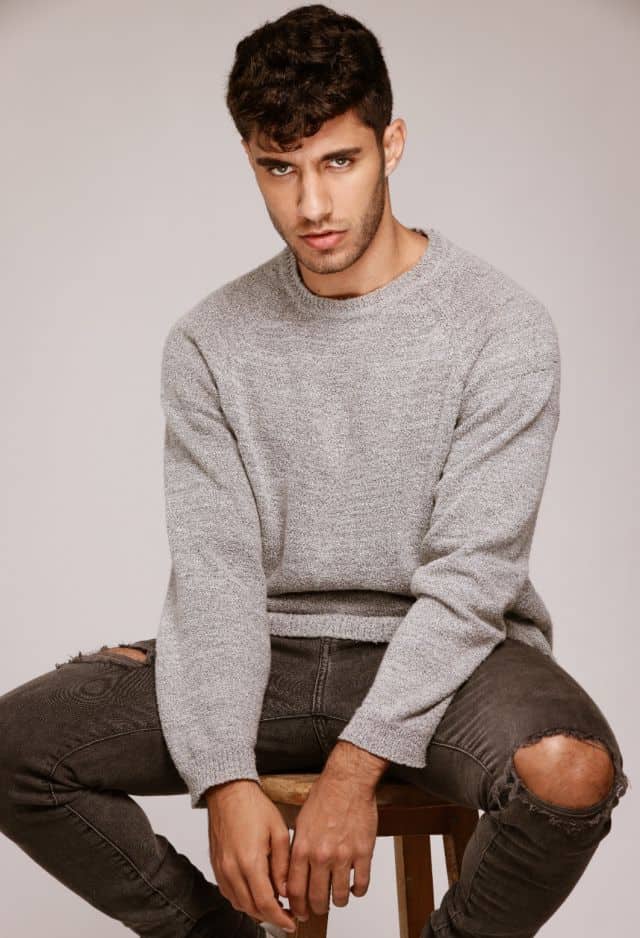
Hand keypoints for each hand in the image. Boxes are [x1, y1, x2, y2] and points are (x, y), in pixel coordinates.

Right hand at [206, 779, 295, 933]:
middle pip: (251, 908)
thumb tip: (286, 890)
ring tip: (273, 903)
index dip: (280, 918)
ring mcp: (221, 869)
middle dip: (270, 916)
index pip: (265, 903)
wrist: (228, 792)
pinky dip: (242, 898)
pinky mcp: (216, 865)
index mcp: (250, 862)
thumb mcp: (279, 832)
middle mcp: (232, 869)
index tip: (291, 923)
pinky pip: (228, 892)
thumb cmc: (253, 806)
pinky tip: (254, 891)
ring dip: (255, 909)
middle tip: (286, 914)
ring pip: (238, 903)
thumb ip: (283, 865)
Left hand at [284, 741, 387, 920]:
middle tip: (318, 908)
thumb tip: (294, 871)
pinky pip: (361, 884)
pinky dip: (358, 891)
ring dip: (338, 901)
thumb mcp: (301, 822)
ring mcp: (343, 856)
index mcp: (302, 847)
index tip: (299, 909)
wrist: (348, 781)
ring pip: (339, 896)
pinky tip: (355, 886)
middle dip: (316, 908)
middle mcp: (321, 855)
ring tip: (338, 897)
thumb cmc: (325, 795)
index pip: (294, 889)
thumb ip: (298, 848)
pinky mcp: (363, 853)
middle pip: (316, 898)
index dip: (296, 905)